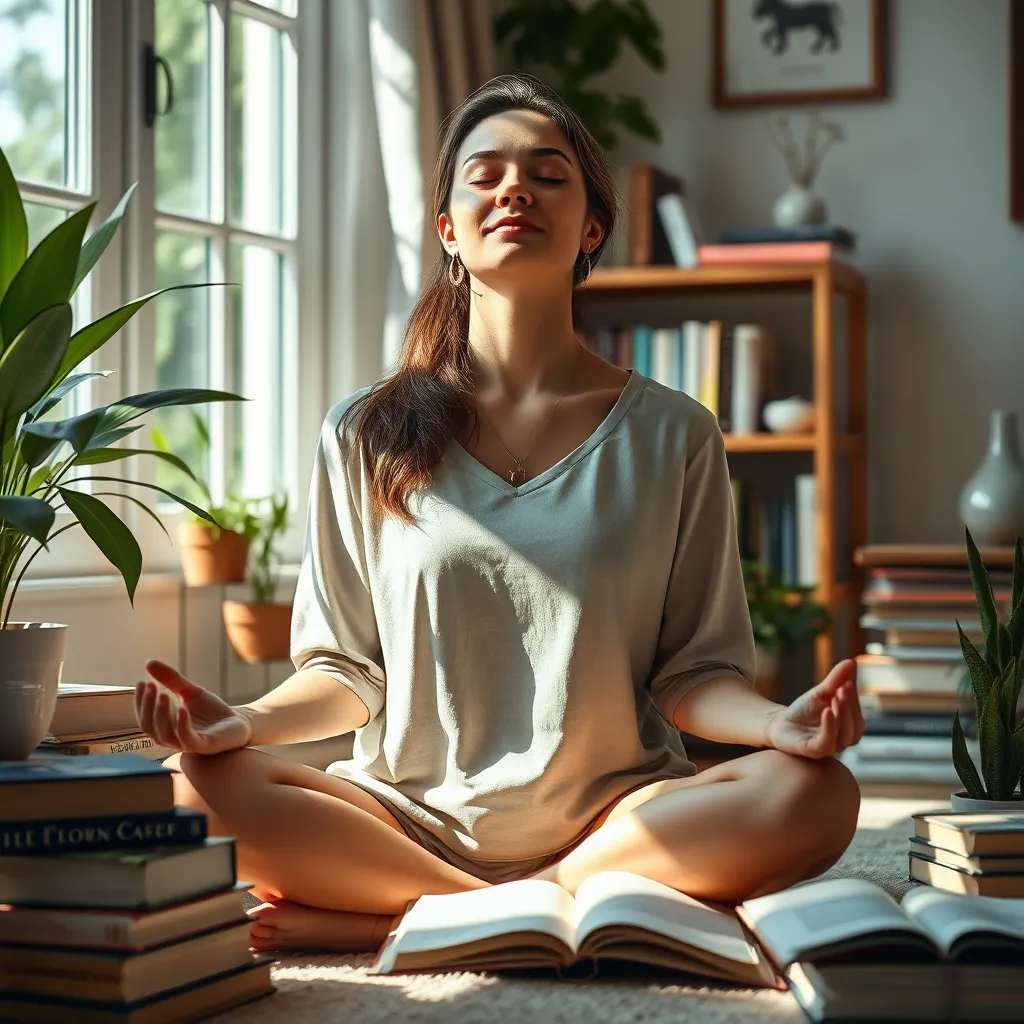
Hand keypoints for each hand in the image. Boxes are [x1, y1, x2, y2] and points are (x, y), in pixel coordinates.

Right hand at [136, 660, 252, 754]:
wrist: (239, 722)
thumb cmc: (212, 711)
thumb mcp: (190, 692)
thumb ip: (171, 680)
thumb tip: (148, 663)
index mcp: (166, 728)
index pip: (145, 719)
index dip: (141, 702)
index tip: (142, 682)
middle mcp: (172, 739)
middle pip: (151, 727)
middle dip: (148, 707)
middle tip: (151, 686)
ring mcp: (187, 744)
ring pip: (165, 734)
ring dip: (161, 714)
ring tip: (163, 695)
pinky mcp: (204, 746)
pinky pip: (188, 739)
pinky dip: (182, 725)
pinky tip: (182, 708)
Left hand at [764, 659, 864, 758]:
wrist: (779, 723)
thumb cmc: (804, 711)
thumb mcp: (821, 692)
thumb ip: (837, 679)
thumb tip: (852, 661)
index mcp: (847, 729)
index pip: (857, 716)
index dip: (854, 700)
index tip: (847, 683)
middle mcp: (841, 741)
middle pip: (854, 727)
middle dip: (849, 706)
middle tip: (842, 688)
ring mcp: (828, 748)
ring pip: (843, 736)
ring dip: (841, 715)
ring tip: (834, 697)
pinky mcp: (813, 751)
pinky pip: (826, 743)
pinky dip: (829, 727)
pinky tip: (826, 711)